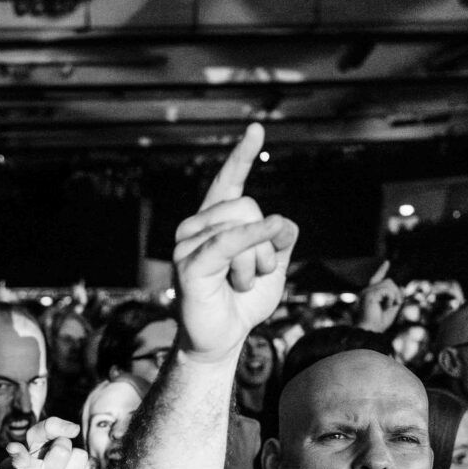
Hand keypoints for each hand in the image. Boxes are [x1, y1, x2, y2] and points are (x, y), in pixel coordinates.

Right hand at [7, 417, 96, 468]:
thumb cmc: (43, 456)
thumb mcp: (38, 438)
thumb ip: (50, 426)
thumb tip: (75, 429)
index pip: (21, 462)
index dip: (18, 454)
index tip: (12, 447)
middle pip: (63, 449)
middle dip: (63, 445)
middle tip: (55, 454)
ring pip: (81, 456)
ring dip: (76, 456)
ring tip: (67, 465)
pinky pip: (94, 467)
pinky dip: (90, 465)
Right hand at [173, 124, 298, 361]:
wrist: (223, 339)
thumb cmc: (243, 302)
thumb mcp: (272, 264)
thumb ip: (279, 238)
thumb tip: (279, 222)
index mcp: (215, 222)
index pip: (228, 181)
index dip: (242, 156)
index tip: (256, 129)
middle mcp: (197, 227)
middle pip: (246, 205)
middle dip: (266, 242)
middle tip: (255, 275)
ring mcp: (188, 243)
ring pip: (243, 225)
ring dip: (257, 262)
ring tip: (241, 285)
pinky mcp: (190, 264)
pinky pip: (229, 242)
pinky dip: (252, 240)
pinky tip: (269, 235)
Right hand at [357, 262, 403, 331]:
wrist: (369, 331)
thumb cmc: (378, 323)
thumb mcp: (392, 308)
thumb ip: (396, 297)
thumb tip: (401, 286)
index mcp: (371, 295)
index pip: (377, 279)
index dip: (382, 270)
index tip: (387, 262)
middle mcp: (367, 291)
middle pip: (389, 281)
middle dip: (396, 293)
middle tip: (395, 305)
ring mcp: (367, 292)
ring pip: (389, 284)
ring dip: (394, 296)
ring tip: (388, 307)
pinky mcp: (369, 294)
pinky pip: (388, 290)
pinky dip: (391, 299)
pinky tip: (385, 306)